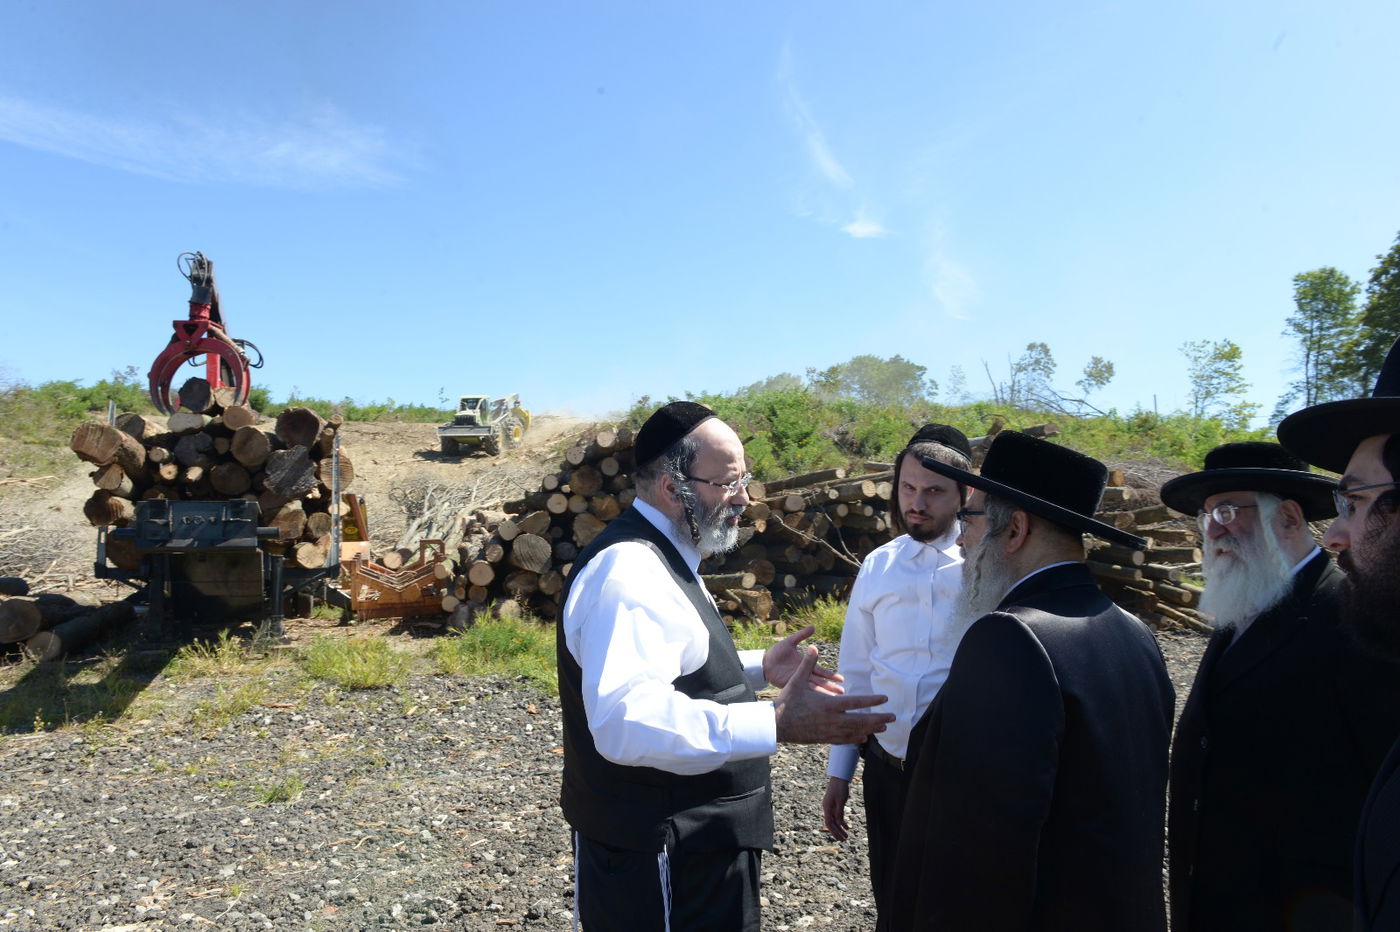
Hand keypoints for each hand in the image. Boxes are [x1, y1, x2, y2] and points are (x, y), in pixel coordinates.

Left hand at [763, 625, 843, 692]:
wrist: (764, 660)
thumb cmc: (777, 652)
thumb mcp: (790, 642)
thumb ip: (801, 635)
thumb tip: (813, 627)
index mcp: (805, 664)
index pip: (821, 671)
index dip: (831, 675)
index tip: (841, 679)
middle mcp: (803, 673)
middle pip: (820, 681)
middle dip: (830, 687)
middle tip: (843, 693)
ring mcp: (797, 680)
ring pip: (812, 688)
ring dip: (821, 693)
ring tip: (832, 699)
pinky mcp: (789, 685)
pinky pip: (800, 691)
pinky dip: (808, 695)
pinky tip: (815, 701)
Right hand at [774, 648, 893, 745]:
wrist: (776, 725)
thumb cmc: (787, 702)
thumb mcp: (796, 681)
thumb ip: (807, 664)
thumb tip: (812, 646)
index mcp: (828, 704)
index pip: (856, 702)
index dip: (872, 700)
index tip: (885, 699)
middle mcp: (832, 720)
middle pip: (861, 720)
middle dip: (878, 719)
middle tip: (893, 717)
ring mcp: (829, 731)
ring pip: (855, 732)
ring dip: (870, 729)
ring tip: (883, 728)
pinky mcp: (824, 739)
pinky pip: (844, 740)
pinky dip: (855, 739)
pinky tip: (863, 738)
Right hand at [822, 776, 850, 841]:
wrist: (839, 777)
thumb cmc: (840, 788)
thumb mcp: (841, 800)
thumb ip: (839, 812)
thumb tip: (839, 823)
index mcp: (827, 807)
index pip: (829, 823)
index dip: (834, 832)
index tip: (839, 838)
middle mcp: (827, 808)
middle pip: (832, 823)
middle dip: (837, 832)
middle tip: (844, 840)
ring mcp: (830, 807)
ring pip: (835, 821)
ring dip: (840, 829)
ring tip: (846, 836)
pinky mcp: (835, 805)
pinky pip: (837, 816)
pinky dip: (842, 822)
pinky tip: (847, 827)